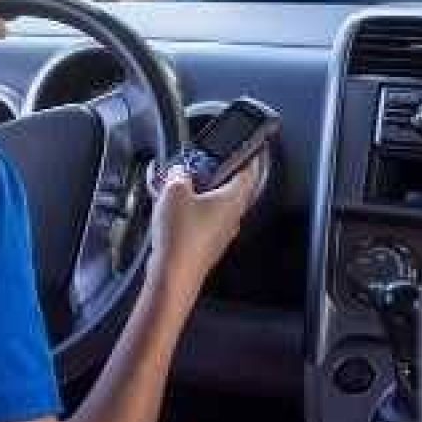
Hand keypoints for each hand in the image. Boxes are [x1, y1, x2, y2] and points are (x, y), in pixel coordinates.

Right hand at [147, 156, 261, 313]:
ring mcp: (220, 231)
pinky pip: (201, 217)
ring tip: (175, 183)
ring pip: (214, 202)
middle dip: (218, 172)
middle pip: (232, 187)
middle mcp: (232, 216)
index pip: (250, 171)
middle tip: (205, 162)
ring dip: (199, 190)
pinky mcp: (206, 242)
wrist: (173, 273)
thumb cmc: (181, 237)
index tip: (254, 148)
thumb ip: (179, 174)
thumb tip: (179, 172)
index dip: (252, 156)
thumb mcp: (174, 191)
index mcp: (233, 199)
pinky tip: (167, 205)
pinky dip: (188, 207)